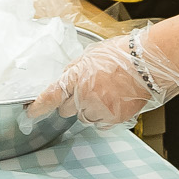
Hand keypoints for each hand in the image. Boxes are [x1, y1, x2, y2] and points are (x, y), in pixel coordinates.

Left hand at [25, 25, 178, 127]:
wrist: (148, 63)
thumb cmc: (122, 54)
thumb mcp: (91, 55)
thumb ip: (75, 69)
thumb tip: (66, 79)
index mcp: (76, 76)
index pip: (51, 95)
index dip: (38, 106)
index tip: (30, 113)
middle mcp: (85, 95)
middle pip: (66, 110)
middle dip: (72, 102)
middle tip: (90, 90)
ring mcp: (99, 108)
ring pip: (84, 118)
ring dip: (90, 110)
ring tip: (107, 94)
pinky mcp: (114, 118)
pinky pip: (100, 124)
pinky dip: (104, 116)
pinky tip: (115, 102)